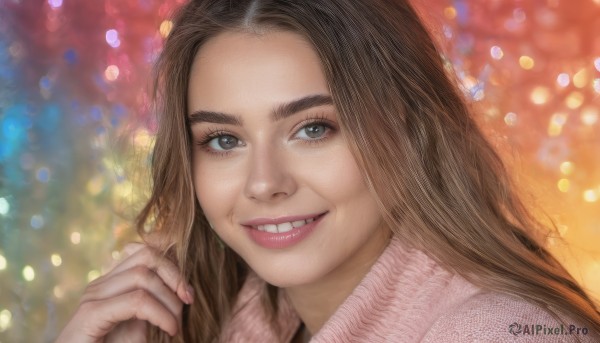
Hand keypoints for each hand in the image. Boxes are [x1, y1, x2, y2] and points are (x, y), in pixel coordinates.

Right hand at [56, 243, 193, 341]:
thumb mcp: (138, 326)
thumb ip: (153, 305)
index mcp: (111, 283)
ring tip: (176, 324)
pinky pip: (136, 301)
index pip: (144, 251)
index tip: (188, 291)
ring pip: (143, 275)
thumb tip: (181, 292)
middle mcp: (101, 285)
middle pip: (146, 255)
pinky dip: (160, 314)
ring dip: (170, 299)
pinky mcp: (91, 315)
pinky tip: (169, 329)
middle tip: (188, 301)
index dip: (172, 263)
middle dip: (175, 275)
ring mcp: (93, 297)